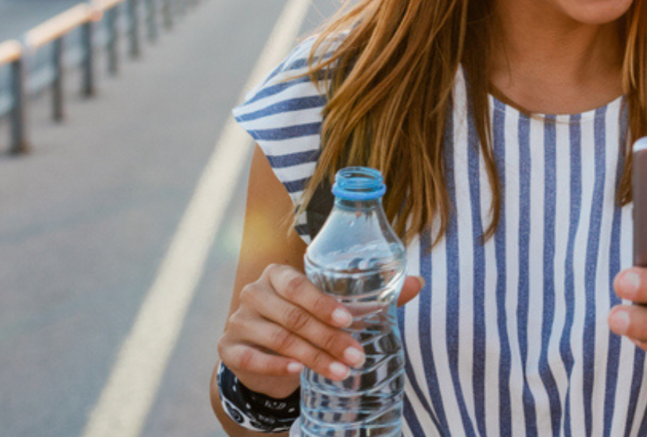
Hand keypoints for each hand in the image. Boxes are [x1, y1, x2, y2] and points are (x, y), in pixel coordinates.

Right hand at [217, 263, 423, 398]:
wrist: (264, 351)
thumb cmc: (304, 321)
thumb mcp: (331, 309)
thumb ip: (370, 297)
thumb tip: (418, 282)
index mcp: (278, 275)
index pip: (298, 284)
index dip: (323, 303)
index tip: (349, 321)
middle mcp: (254, 293)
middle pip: (292, 316)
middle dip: (328, 339)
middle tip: (356, 357)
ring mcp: (238, 321)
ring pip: (278, 339)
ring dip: (312, 357)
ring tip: (341, 371)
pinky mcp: (228, 348)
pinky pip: (250, 357)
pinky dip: (275, 365)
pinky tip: (297, 372)